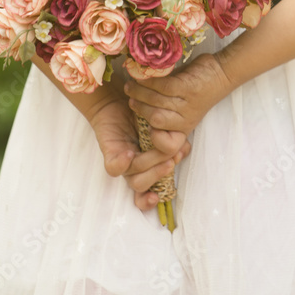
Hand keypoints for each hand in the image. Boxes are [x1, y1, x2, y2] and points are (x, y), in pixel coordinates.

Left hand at [87, 95, 191, 210]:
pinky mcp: (110, 152)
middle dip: (159, 174)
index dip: (157, 196)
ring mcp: (122, 162)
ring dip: (148, 168)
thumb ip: (176, 140)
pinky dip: (122, 163)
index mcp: (148, 167)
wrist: (117, 99)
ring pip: (134, 180)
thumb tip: (184, 149)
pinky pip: (113, 167)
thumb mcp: (164, 126)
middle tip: (171, 158)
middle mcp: (134, 169)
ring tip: (157, 149)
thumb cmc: (143, 115)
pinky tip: (129, 152)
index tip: (171, 170)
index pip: (151, 193)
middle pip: (143, 186)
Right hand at [124, 52, 233, 136]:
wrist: (222, 74)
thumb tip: (135, 104)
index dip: (152, 137)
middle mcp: (185, 119)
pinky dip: (150, 80)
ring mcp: (188, 104)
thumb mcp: (182, 107)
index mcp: (183, 127)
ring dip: (140, 91)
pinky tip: (142, 74)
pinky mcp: (189, 88)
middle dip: (138, 107)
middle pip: (154, 119)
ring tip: (131, 84)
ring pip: (156, 102)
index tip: (139, 122)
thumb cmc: (197, 90)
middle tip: (129, 96)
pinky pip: (163, 86)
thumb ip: (163, 109)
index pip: (166, 143)